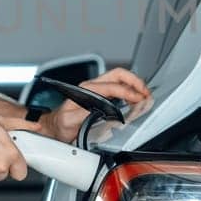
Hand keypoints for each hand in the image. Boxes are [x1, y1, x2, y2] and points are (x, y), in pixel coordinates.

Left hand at [36, 67, 151, 143]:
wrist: (53, 126)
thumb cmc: (60, 124)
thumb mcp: (70, 121)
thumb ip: (85, 115)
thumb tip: (102, 111)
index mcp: (86, 90)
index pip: (112, 86)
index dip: (128, 92)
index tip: (138, 99)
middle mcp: (92, 86)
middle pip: (118, 74)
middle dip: (135, 81)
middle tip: (146, 93)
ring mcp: (96, 89)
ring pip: (120, 78)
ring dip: (134, 84)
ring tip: (144, 95)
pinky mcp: (100, 95)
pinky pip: (118, 87)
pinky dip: (130, 90)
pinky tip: (135, 98)